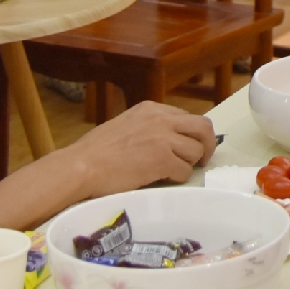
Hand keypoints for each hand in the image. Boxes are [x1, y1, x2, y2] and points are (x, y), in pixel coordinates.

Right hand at [58, 101, 217, 194]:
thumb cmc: (96, 151)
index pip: (187, 117)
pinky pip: (185, 170)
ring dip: (189, 164)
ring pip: (197, 150)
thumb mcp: (127, 125)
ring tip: (175, 171)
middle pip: (203, 127)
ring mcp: (164, 138)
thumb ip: (149, 127)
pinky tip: (165, 179)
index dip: (191, 134)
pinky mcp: (162, 160)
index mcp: (152, 108)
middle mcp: (162, 119)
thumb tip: (168, 139)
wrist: (81, 166)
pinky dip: (179, 177)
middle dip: (208, 144)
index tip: (189, 146)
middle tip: (202, 159)